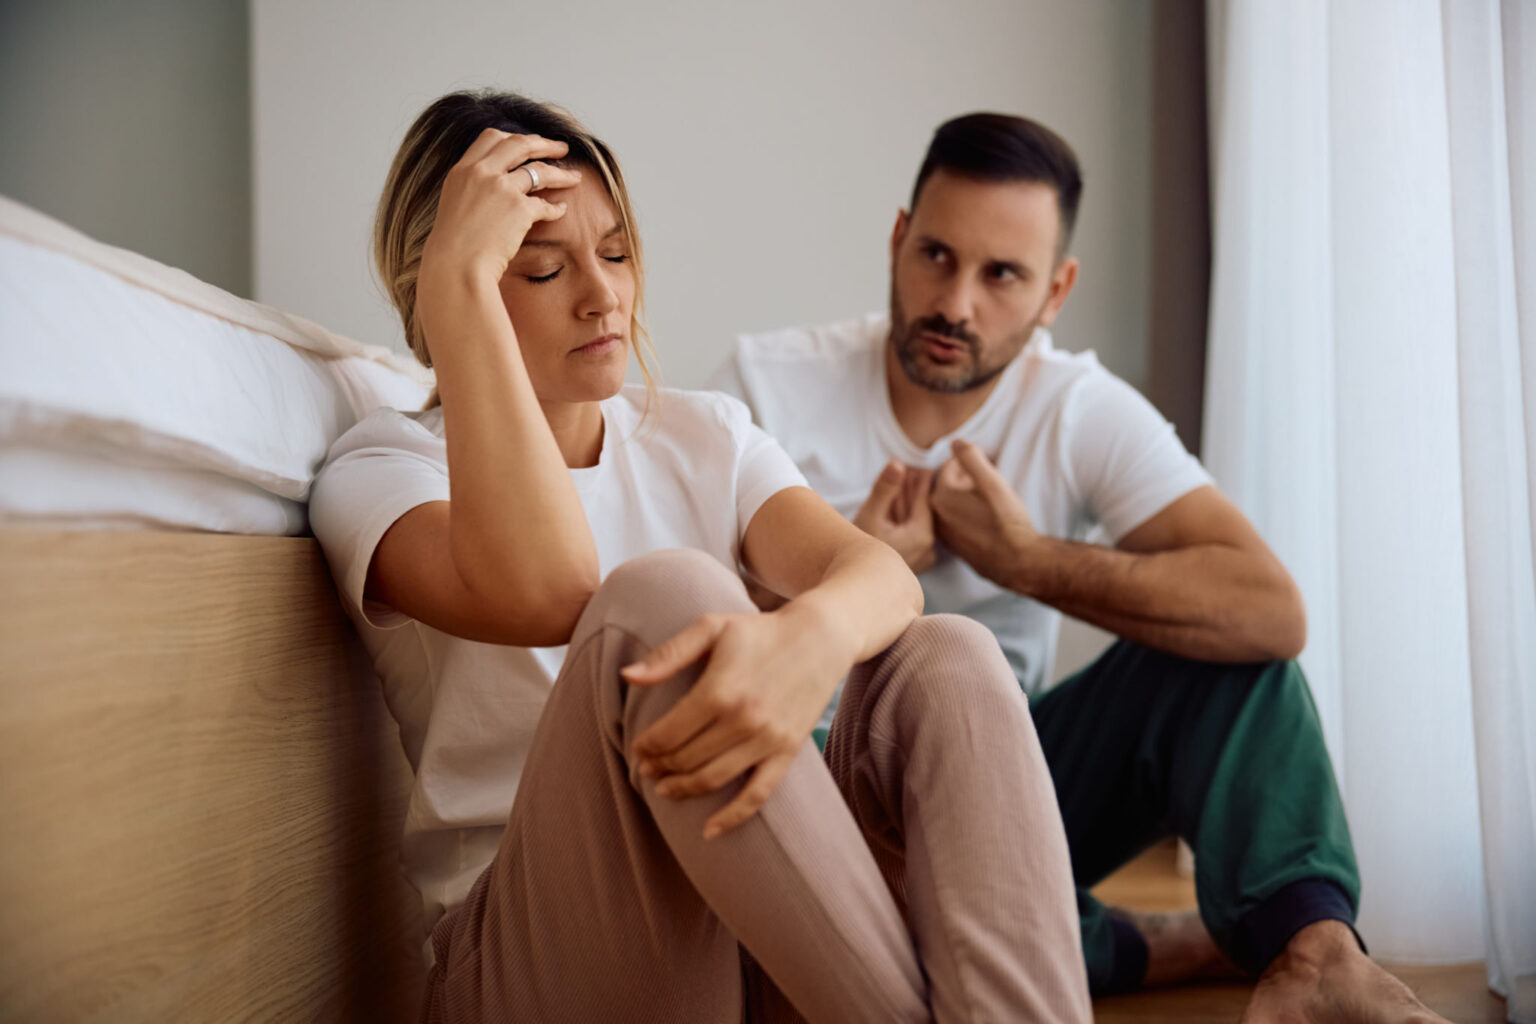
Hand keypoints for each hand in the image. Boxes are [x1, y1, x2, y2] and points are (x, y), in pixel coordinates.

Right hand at [417, 130, 583, 306]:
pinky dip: (556, 208)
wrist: (455, 268)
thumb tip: (492, 188)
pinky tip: (562, 210)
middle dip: (544, 144)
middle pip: (519, 144)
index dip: (514, 138)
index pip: (491, 138)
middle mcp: (481, 172)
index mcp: (462, 170)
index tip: (529, 143)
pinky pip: (545, 204)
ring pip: (539, 170)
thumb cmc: (453, 248)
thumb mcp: (455, 206)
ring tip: (575, 177)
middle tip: (562, 149)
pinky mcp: (519, 209)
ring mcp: (501, 188)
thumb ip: (472, 190)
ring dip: (561, 173)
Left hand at [620, 603, 849, 837]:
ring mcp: (767, 740)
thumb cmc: (760, 631)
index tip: (637, 747)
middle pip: (686, 758)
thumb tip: (627, 676)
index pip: (668, 733)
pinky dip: (732, 816)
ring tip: (664, 789)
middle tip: (646, 768)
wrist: (821, 638)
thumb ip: (668, 655)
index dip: (647, 745)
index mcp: (718, 690)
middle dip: (659, 767)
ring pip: (713, 779)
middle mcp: (742, 720)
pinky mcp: (788, 752)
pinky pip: (758, 794)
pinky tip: (709, 831)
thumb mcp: (711, 628)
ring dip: (683, 789)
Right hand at [852, 461, 936, 572]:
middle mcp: (928, 551)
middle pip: (921, 513)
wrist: (851, 583)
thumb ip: (885, 489)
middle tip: (910, 470)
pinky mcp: (914, 566)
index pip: (924, 501)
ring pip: (916, 524)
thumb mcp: (870, 515)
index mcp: (922, 537)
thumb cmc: (857, 552)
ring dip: (907, 506)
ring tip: (902, 484)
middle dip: (912, 492)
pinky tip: (894, 508)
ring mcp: (922, 561)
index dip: (921, 481)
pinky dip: (904, 521)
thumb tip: (897, 465)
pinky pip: (913, 536)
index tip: (923, 466)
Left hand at [931, 439, 1038, 587]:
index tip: (990, 472)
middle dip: (969, 480)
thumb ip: (972, 458)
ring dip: (969, 497)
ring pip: (953, 501)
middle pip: (950, 483)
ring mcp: (942, 531)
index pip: (952, 465)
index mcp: (940, 496)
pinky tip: (987, 520)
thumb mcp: (993, 483)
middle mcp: (935, 514)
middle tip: (991, 488)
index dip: (973, 464)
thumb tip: (956, 442)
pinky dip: (969, 513)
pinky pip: (957, 518)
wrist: (1017, 562)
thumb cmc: (1007, 522)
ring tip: (991, 504)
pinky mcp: (952, 543)